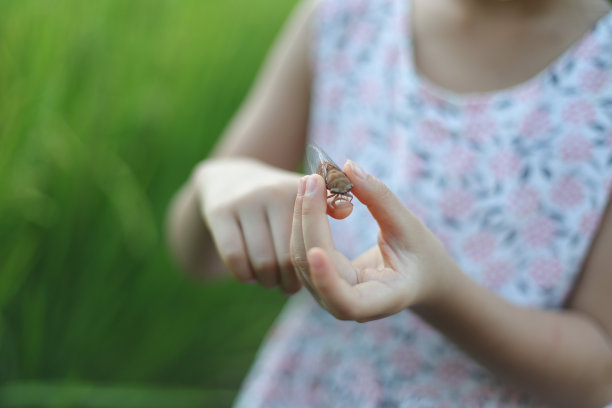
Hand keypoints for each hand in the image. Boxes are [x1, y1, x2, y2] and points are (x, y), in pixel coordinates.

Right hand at [194, 157, 352, 293]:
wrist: (226, 179)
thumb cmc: (274, 197)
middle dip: (288, 280)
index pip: (309, 244)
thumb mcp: (299, 194)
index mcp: (296, 189)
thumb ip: (328, 203)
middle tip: (289, 287)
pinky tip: (249, 275)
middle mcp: (270, 192)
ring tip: (271, 282)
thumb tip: (349, 210)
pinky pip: (233, 256)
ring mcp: (242, 202)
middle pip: (285, 257)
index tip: (308, 274)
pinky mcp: (218, 212)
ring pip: (261, 261)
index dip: (310, 266)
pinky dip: (242, 274)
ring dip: (266, 280)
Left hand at [290, 160, 457, 320]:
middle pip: (314, 270)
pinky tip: (310, 194)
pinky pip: (304, 252)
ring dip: (301, 217)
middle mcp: (350, 305)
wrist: (420, 275)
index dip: (327, 280)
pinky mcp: (322, 279)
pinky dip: (304, 221)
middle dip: (308, 222)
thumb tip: (349, 166)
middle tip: (311, 180)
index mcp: (381, 300)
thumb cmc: (421, 254)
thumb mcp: (410, 226)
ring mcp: (331, 294)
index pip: (346, 302)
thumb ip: (380, 199)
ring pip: (302, 260)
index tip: (316, 251)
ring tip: (310, 180)